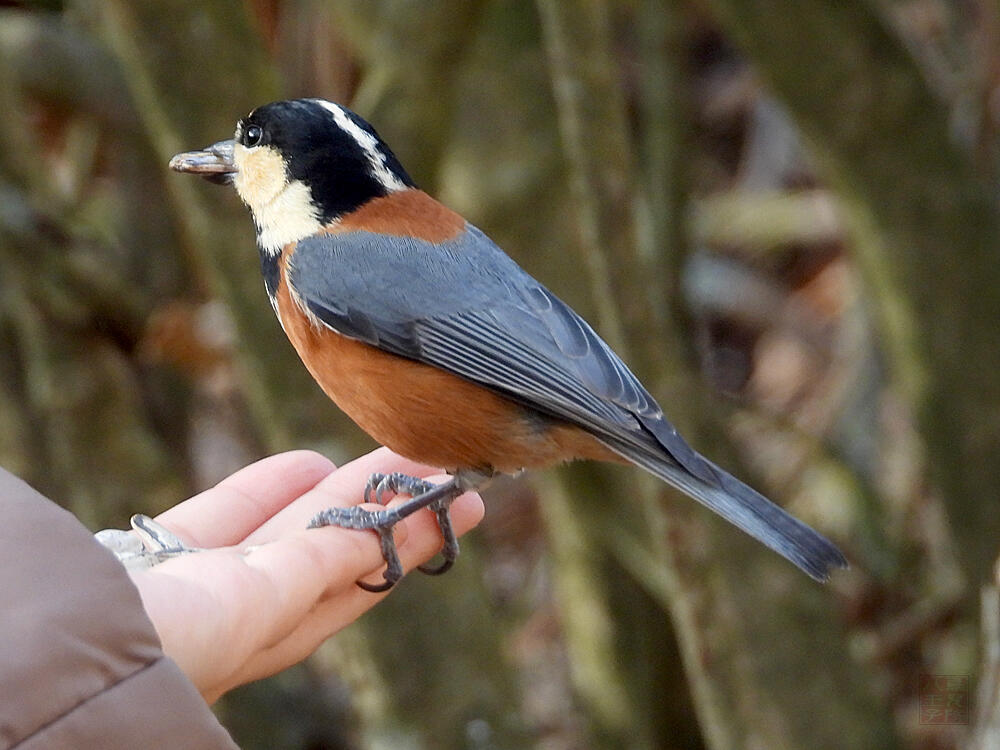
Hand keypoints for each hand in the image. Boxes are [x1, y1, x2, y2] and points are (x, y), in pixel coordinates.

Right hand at [129, 447, 484, 702]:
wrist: (45, 653)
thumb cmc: (163, 641)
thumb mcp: (257, 602)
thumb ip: (318, 563)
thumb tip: (385, 533)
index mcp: (288, 626)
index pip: (374, 569)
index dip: (420, 534)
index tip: (466, 500)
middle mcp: (257, 605)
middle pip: (344, 539)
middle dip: (393, 501)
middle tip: (445, 461)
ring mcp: (213, 578)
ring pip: (293, 519)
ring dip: (341, 486)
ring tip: (388, 454)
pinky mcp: (170, 555)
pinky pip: (233, 514)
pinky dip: (268, 489)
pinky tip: (304, 463)